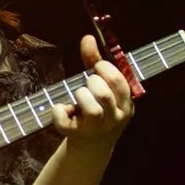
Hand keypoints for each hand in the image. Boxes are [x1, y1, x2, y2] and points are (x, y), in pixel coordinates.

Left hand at [49, 34, 133, 149]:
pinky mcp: (76, 135)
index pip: (119, 82)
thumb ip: (95, 62)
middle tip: (88, 83)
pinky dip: (59, 111)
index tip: (96, 68)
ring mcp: (96, 129)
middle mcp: (114, 118)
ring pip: (92, 110)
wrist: (92, 147)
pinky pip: (65, 122)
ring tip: (79, 96)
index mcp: (125, 104)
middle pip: (104, 94)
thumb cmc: (99, 109)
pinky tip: (62, 108)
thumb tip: (88, 37)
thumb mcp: (102, 86)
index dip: (104, 69)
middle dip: (92, 82)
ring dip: (81, 95)